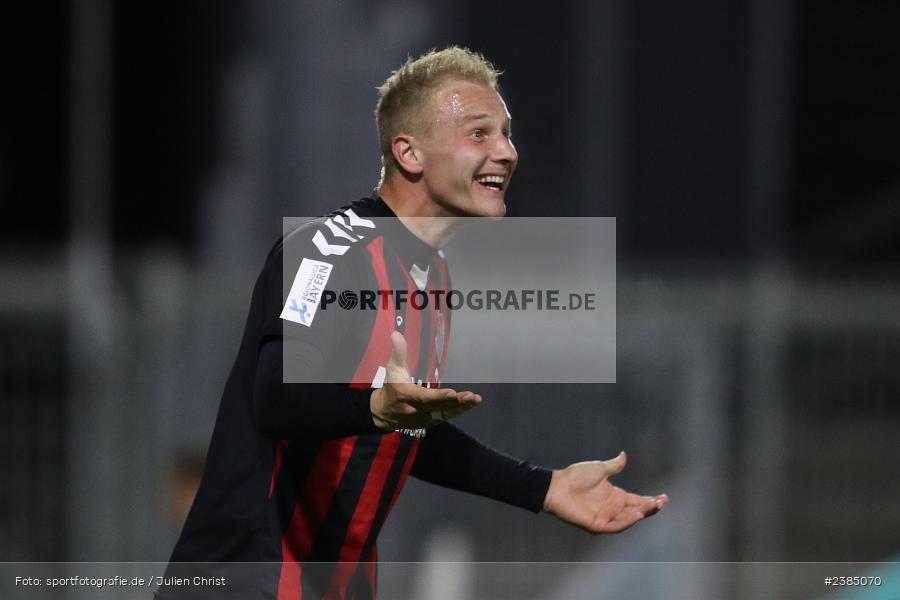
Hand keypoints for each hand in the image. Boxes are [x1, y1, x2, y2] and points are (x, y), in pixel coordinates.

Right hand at [370, 331, 481, 430]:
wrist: (385, 413)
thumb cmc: (392, 388)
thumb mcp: (393, 369)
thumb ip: (398, 352)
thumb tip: (396, 333)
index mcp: (408, 396)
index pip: (425, 397)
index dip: (439, 397)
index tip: (452, 393)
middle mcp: (418, 410)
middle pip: (439, 407)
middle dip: (456, 402)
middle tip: (472, 397)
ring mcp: (426, 418)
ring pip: (446, 413)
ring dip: (462, 407)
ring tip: (475, 400)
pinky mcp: (431, 421)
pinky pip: (447, 416)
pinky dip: (459, 411)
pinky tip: (471, 404)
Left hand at [543, 452, 667, 533]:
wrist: (557, 486)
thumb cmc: (575, 477)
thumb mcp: (599, 469)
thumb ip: (614, 466)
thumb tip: (624, 456)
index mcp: (615, 496)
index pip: (637, 500)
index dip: (651, 500)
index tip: (664, 498)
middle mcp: (612, 508)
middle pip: (636, 510)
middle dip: (650, 507)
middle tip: (662, 502)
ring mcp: (605, 517)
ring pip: (629, 519)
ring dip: (641, 514)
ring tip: (652, 506)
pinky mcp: (597, 524)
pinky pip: (615, 525)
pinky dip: (627, 522)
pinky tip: (637, 514)